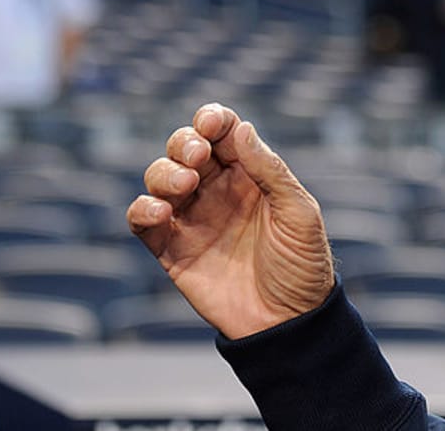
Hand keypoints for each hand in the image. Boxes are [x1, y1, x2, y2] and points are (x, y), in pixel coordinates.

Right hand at [127, 103, 334, 338]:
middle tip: (198, 158)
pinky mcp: (171, 249)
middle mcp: (217, 190)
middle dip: (184, 142)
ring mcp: (192, 218)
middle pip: (185, 147)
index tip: (210, 124)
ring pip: (160, 177)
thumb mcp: (298, 212)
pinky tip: (160, 212)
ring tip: (184, 185)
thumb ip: (270, 170)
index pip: (222, 132)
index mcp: (249, 175)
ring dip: (164, 172)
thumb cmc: (302, 266)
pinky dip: (142, 208)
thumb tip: (241, 128)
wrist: (288, 323)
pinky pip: (142, 219)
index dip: (211, 120)